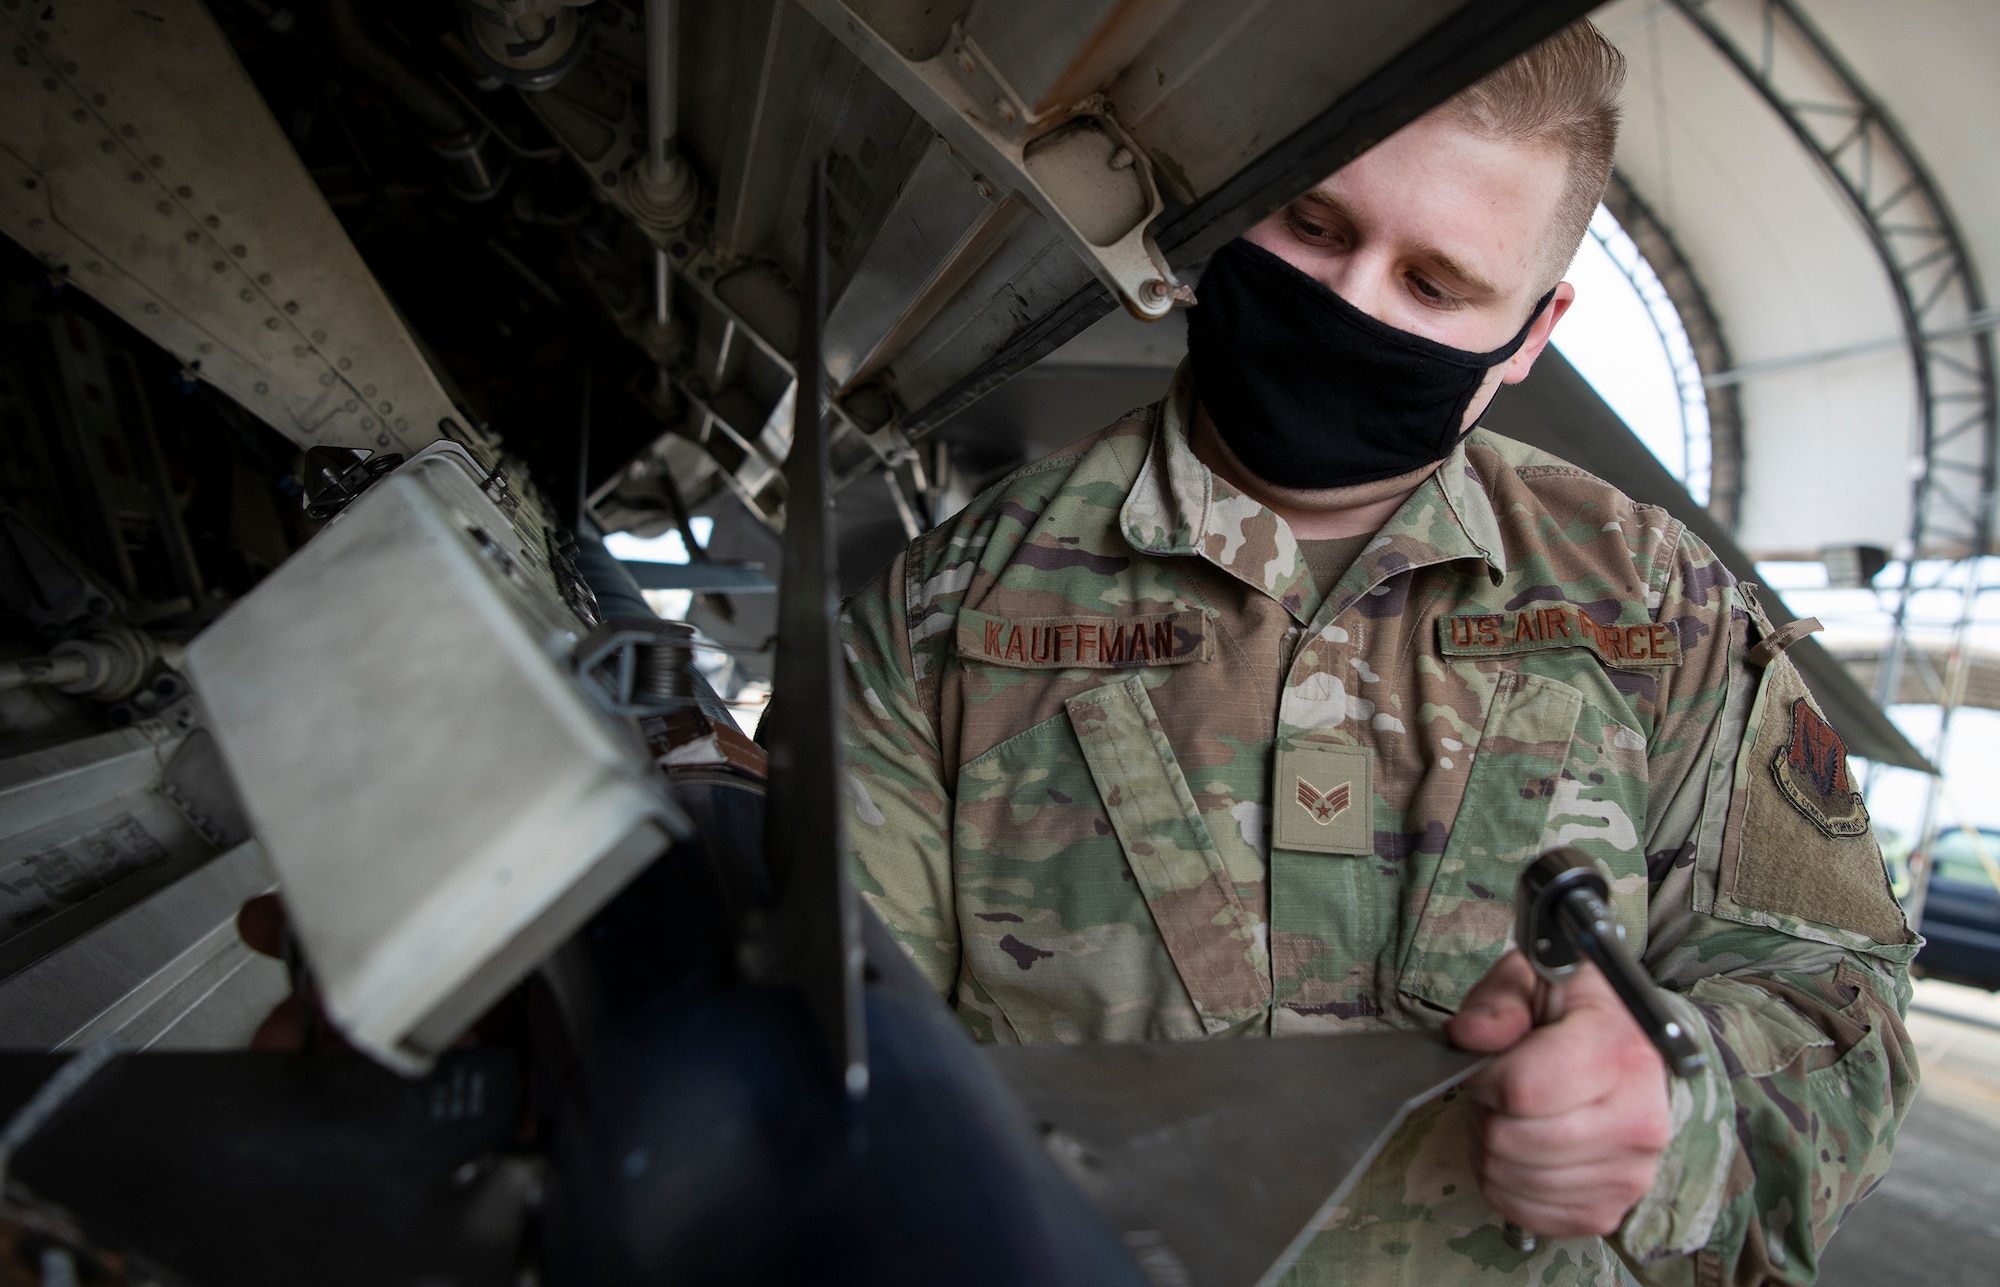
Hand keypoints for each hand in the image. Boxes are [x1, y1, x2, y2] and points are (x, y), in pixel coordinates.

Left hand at [1445, 950, 1672, 1238]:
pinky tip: (1522, 1149)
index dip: (1485, 1076)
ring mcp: (1629, 1175)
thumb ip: (1499, 1001)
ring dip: (1492, 1148)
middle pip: (1510, 1140)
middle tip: (1500, 1090)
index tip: (1490, 1062)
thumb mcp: (1535, 979)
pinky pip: (1524, 1212)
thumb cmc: (1576, 1014)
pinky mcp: (1609, 1211)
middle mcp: (1638, 1121)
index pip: (1522, 1089)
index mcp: (1621, 1053)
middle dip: (1487, 1111)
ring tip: (1513, 1115)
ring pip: (1509, 1179)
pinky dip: (1505, 1184)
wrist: (1633, 1054)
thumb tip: (1469, 1036)